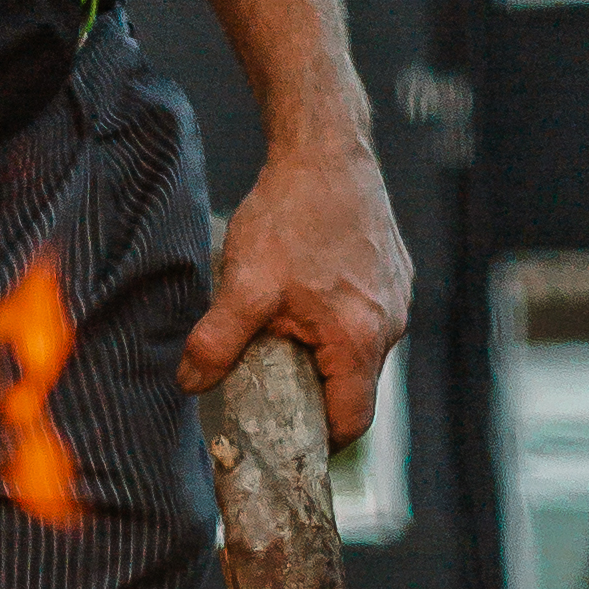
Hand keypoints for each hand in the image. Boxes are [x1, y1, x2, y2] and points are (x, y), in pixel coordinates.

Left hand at [179, 122, 410, 446]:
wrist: (325, 150)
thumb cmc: (289, 214)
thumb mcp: (243, 284)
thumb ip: (216, 342)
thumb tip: (190, 383)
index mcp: (360, 339)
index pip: (349, 423)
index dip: (315, 439)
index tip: (280, 434)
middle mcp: (391, 325)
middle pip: (355, 390)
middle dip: (313, 392)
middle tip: (267, 379)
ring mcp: (398, 299)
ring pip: (360, 353)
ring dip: (323, 354)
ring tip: (280, 331)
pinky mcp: (395, 275)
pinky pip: (366, 319)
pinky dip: (335, 323)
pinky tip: (303, 295)